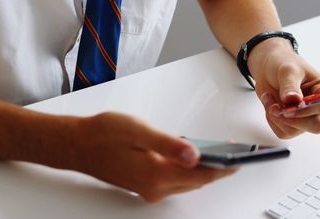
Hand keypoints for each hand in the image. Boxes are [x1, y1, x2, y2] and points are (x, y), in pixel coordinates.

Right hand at [73, 112, 236, 201]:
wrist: (79, 144)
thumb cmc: (105, 133)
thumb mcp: (138, 131)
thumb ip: (168, 144)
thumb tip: (195, 154)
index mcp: (156, 174)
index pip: (201, 175)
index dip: (223, 166)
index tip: (240, 158)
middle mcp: (155, 187)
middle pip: (197, 181)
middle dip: (218, 169)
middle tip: (235, 154)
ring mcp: (149, 188)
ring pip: (187, 182)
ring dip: (204, 170)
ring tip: (220, 154)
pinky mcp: (145, 184)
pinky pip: (175, 180)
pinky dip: (189, 170)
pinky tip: (193, 158)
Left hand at [249, 39, 319, 138]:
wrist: (269, 69)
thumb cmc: (283, 65)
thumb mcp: (287, 70)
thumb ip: (290, 85)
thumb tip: (293, 99)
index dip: (304, 109)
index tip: (286, 104)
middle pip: (316, 127)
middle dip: (290, 118)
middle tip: (274, 106)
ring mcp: (307, 119)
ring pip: (294, 131)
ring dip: (276, 117)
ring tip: (269, 98)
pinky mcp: (294, 126)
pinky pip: (282, 132)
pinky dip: (272, 120)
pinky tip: (270, 105)